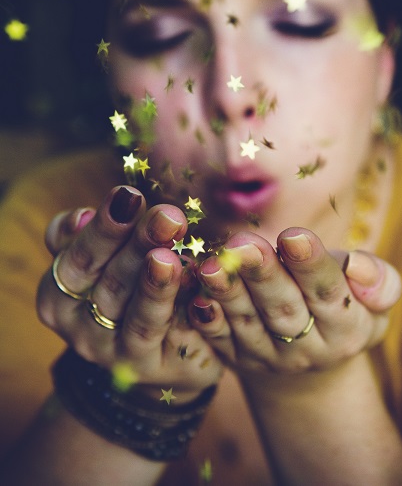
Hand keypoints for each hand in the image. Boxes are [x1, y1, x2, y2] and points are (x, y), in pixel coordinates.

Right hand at [39, 186, 222, 399]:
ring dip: (148, 275)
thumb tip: (83, 214)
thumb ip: (97, 234)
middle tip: (167, 214)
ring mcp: (101, 346)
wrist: (165, 354)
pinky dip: (164, 302)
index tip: (128, 195)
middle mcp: (71, 318)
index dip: (100, 225)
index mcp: (58, 285)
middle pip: (99, 272)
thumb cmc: (135, 289)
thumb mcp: (112, 259)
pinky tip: (186, 278)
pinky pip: (148, 329)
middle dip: (132, 239)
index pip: (72, 250)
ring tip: (169, 253)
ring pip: (121, 301)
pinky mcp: (135, 364)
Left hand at [188, 227, 401, 375]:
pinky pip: (220, 339)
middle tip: (243, 244)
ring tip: (212, 265)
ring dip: (228, 293)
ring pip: (247, 322)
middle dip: (263, 275)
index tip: (294, 236)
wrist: (314, 360)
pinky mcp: (236, 358)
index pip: (329, 294)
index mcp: (345, 328)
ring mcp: (267, 356)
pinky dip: (207, 319)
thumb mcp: (375, 301)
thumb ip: (380, 283)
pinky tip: (195, 295)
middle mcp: (306, 347)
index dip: (312, 265)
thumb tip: (359, 267)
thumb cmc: (346, 308)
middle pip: (283, 309)